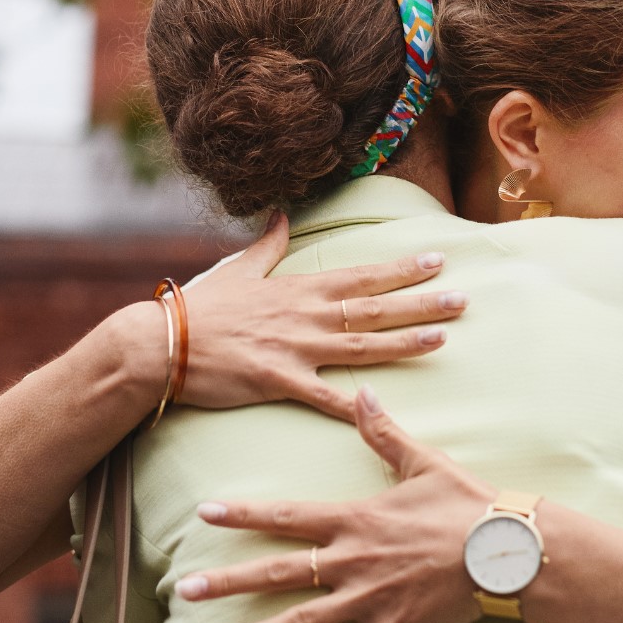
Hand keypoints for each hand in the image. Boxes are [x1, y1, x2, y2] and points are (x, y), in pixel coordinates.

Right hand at [175, 216, 467, 419]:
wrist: (160, 344)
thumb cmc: (199, 309)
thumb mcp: (238, 269)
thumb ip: (267, 244)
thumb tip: (280, 214)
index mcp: (299, 289)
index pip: (361, 276)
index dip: (401, 269)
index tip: (436, 260)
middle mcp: (305, 316)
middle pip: (374, 309)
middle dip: (420, 302)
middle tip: (462, 298)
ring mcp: (295, 348)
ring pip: (363, 347)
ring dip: (405, 342)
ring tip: (443, 337)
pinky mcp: (279, 382)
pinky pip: (324, 396)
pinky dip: (354, 405)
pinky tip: (384, 409)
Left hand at [176, 389, 490, 622]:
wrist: (507, 550)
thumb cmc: (466, 503)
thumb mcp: (422, 461)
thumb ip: (383, 431)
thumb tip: (361, 391)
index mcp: (354, 520)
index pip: (286, 517)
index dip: (243, 514)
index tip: (204, 513)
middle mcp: (351, 561)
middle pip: (278, 573)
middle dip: (229, 583)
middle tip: (185, 594)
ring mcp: (369, 599)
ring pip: (302, 622)